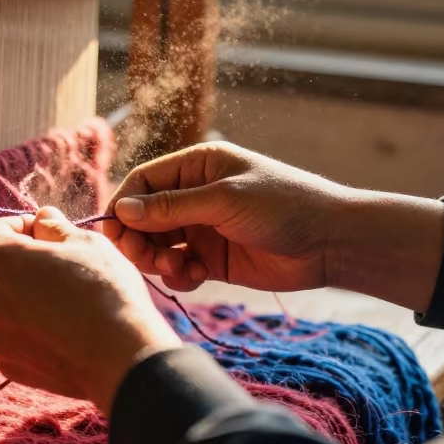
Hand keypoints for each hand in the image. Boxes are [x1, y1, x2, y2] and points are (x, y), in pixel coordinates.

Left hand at [0, 207, 181, 414]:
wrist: (123, 359)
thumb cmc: (105, 292)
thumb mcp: (86, 243)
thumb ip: (55, 227)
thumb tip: (43, 218)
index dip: (18, 226)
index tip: (45, 232)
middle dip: (10, 261)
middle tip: (49, 264)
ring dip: (14, 296)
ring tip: (55, 299)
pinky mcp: (6, 365)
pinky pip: (7, 336)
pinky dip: (22, 328)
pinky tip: (57, 329)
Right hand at [104, 142, 443, 312]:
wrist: (331, 242)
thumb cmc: (283, 206)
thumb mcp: (223, 201)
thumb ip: (171, 208)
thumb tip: (121, 210)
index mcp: (197, 166)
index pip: (143, 182)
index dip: (123, 206)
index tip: (112, 233)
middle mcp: (195, 195)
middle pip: (144, 217)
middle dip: (138, 239)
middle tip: (144, 258)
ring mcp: (203, 228)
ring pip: (158, 245)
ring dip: (158, 260)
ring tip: (177, 268)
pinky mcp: (212, 259)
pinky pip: (179, 267)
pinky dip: (179, 275)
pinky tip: (196, 276)